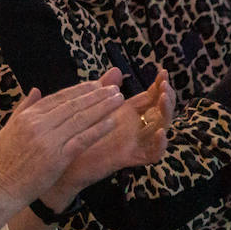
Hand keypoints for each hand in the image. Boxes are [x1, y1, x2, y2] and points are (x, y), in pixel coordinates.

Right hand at [0, 77, 123, 207]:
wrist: (1, 188)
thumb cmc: (3, 161)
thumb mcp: (7, 129)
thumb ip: (23, 108)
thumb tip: (35, 90)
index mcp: (27, 116)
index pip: (58, 97)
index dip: (79, 90)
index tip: (95, 84)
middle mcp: (38, 124)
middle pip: (73, 105)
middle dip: (95, 95)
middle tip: (114, 88)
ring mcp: (48, 141)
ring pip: (80, 119)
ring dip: (102, 108)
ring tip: (117, 99)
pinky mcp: (57, 158)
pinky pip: (82, 140)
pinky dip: (98, 130)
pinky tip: (111, 122)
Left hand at [44, 68, 169, 207]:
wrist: (64, 160)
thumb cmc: (76, 133)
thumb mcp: (91, 106)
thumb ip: (104, 88)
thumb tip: (116, 69)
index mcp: (128, 113)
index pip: (151, 97)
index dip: (159, 85)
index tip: (163, 71)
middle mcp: (135, 127)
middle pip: (160, 111)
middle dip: (166, 97)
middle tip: (165, 86)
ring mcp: (134, 142)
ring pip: (160, 129)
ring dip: (166, 114)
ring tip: (164, 100)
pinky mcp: (129, 157)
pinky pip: (152, 154)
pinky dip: (159, 144)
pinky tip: (160, 132)